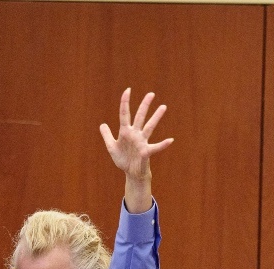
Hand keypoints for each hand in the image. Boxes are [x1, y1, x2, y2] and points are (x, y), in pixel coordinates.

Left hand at [101, 88, 171, 213]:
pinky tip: (170, 140)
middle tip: (151, 94)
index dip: (125, 102)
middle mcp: (135, 134)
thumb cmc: (123, 160)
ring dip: (156, 117)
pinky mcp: (146, 152)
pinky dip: (163, 144)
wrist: (131, 173)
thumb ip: (107, 135)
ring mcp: (141, 142)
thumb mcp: (111, 147)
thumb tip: (102, 124)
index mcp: (125, 132)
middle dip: (145, 105)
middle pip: (140, 116)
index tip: (128, 90)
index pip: (125, 114)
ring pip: (149, 127)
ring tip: (163, 107)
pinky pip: (155, 147)